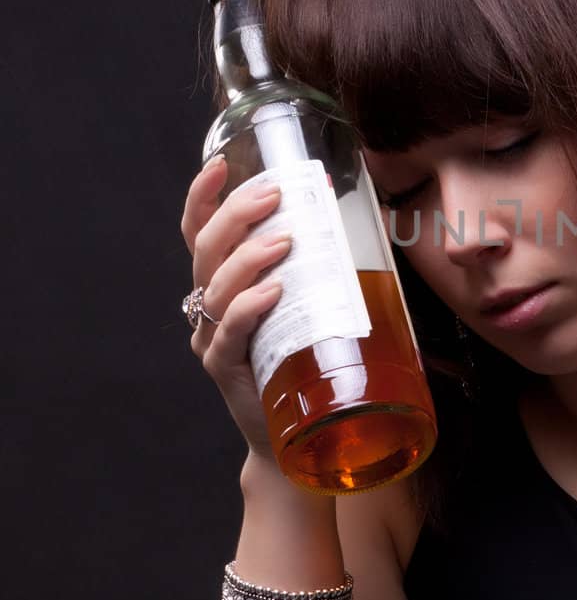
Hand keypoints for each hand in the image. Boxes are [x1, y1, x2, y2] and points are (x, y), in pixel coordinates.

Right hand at [180, 157, 293, 463]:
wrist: (298, 435)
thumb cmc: (306, 361)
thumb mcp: (311, 302)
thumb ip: (319, 261)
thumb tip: (351, 208)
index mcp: (225, 283)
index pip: (201, 231)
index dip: (204, 196)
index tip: (221, 164)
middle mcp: (210, 306)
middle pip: (206, 248)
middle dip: (237, 213)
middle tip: (273, 195)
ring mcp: (213, 337)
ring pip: (216, 285)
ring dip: (249, 257)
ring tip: (283, 241)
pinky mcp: (226, 369)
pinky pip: (230, 331)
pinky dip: (248, 307)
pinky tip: (272, 292)